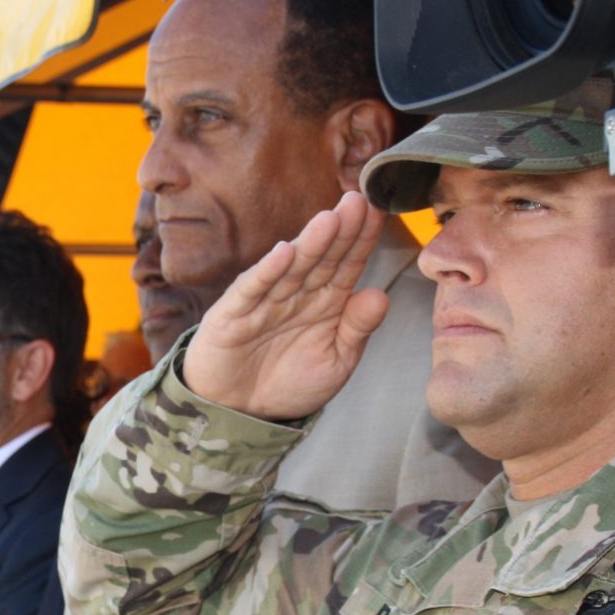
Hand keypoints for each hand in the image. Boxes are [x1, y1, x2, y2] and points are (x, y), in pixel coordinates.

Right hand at [183, 191, 389, 419]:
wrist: (240, 413)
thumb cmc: (290, 383)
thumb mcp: (335, 362)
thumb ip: (356, 329)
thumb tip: (381, 295)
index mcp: (325, 301)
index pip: (347, 263)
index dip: (362, 239)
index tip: (379, 211)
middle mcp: (297, 293)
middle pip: (322, 257)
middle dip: (340, 230)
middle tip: (357, 201)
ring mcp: (264, 300)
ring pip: (291, 268)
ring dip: (309, 244)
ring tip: (329, 220)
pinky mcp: (233, 314)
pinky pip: (253, 290)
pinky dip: (266, 272)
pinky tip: (283, 253)